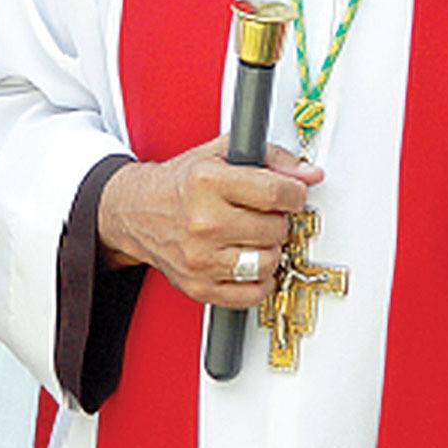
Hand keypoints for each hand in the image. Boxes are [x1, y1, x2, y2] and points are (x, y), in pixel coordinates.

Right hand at [97, 138, 322, 309]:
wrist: (137, 211)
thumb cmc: (181, 182)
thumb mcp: (222, 153)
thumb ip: (271, 158)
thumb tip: (310, 174)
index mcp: (207, 182)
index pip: (274, 193)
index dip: (295, 194)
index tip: (294, 194)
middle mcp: (203, 221)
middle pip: (274, 229)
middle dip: (280, 220)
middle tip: (267, 213)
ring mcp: (200, 258)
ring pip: (267, 262)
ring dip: (271, 249)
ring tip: (257, 236)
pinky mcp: (199, 287)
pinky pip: (251, 294)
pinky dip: (260, 280)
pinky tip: (250, 261)